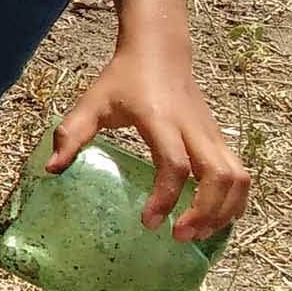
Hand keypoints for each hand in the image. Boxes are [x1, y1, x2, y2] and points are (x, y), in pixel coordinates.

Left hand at [51, 47, 250, 239]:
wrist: (159, 53)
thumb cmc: (123, 80)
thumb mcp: (91, 102)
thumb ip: (71, 133)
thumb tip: (52, 169)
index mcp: (160, 119)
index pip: (174, 164)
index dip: (165, 197)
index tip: (149, 223)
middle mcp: (193, 128)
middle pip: (219, 176)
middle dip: (205, 212)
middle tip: (180, 237)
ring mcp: (212, 133)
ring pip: (237, 178)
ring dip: (224, 210)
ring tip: (199, 234)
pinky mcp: (220, 139)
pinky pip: (239, 174)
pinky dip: (234, 200)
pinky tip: (216, 218)